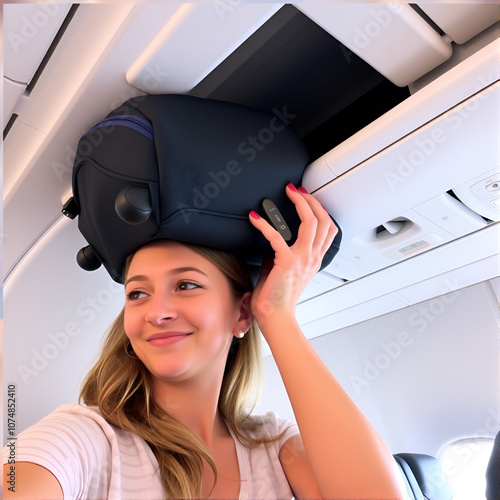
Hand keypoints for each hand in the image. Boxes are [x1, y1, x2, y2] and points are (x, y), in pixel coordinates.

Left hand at [248, 183, 337, 327]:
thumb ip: (280, 254)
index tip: (308, 198)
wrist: (276, 317)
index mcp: (314, 259)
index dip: (320, 209)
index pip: (329, 228)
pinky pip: (277, 236)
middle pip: (324, 220)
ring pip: (311, 222)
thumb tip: (271, 241)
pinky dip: (264, 224)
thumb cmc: (277, 298)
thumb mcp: (284, 271)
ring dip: (299, 203)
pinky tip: (254, 218)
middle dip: (312, 200)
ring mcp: (303, 259)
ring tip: (288, 192)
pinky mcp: (287, 262)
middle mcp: (312, 257)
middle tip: (298, 190)